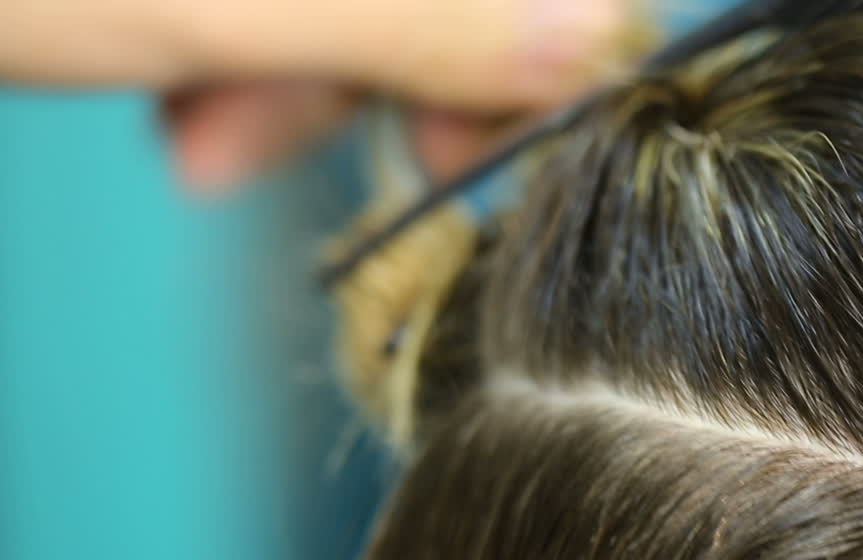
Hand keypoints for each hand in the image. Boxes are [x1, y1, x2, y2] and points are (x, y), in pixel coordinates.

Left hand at [0, 0, 624, 193]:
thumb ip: (424, 16)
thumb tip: (592, 43)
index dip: (535, 37)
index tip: (482, 137)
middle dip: (382, 79)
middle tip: (301, 150)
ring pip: (361, 6)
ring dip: (296, 97)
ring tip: (197, 142)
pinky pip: (284, 13)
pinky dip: (242, 73)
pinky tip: (178, 111)